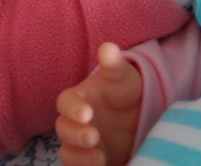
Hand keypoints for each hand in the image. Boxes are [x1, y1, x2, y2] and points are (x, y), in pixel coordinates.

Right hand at [56, 43, 142, 165]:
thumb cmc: (124, 91)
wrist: (137, 115)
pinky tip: (102, 165)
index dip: (72, 108)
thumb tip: (108, 47)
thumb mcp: (123, 77)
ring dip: (79, 157)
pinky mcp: (88, 160)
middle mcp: (74, 121)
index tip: (87, 113)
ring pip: (67, 153)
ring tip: (100, 157)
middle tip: (94, 136)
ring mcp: (80, 143)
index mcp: (79, 98)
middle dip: (75, 134)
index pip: (65, 102)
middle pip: (63, 129)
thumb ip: (114, 64)